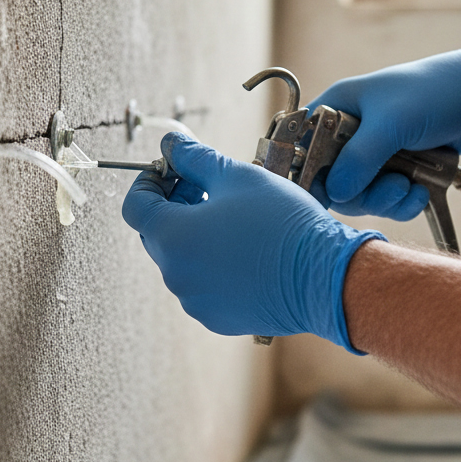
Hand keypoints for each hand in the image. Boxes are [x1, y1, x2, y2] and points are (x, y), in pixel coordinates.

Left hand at [122, 133, 383, 351]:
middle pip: (155, 233)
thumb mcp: (237, 176)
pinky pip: (201, 285)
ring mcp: (194, 301)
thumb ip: (195, 158)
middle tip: (207, 188)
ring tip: (231, 219)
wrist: (325, 277)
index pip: (135, 206)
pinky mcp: (216, 317)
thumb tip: (171, 144)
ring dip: (194, 236)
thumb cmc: (282, 224)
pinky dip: (211, 265)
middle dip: (173, 206)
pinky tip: (243, 249)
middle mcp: (175, 275)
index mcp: (172, 237)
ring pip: (180, 260)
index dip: (149, 182)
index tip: (172, 170)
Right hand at [307, 33, 460, 220]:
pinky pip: (387, 199)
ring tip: (411, 188)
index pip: (302, 148)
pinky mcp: (397, 168)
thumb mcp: (392, 123)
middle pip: (333, 181)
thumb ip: (359, 159)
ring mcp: (374, 152)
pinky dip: (403, 202)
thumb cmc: (435, 91)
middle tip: (390, 188)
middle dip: (362, 192)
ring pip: (361, 194)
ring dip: (387, 200)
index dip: (308, 173)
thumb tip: (336, 194)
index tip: (327, 193)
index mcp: (336, 109)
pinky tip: (421, 192)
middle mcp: (349, 133)